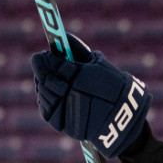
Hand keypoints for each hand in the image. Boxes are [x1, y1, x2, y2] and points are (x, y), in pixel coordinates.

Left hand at [31, 41, 150, 157]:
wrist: (124, 115)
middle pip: (46, 79)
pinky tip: (49, 94)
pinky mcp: (65, 125)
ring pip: (44, 94)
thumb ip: (78, 48)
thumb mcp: (99, 62)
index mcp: (81, 76)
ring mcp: (68, 111)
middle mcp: (72, 94)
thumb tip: (61, 37)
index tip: (43, 54)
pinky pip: (47, 111)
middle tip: (39, 61)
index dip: (46, 58)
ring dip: (41, 84)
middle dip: (40, 68)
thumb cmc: (112, 84)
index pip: (54, 63)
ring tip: (46, 78)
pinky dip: (45, 101)